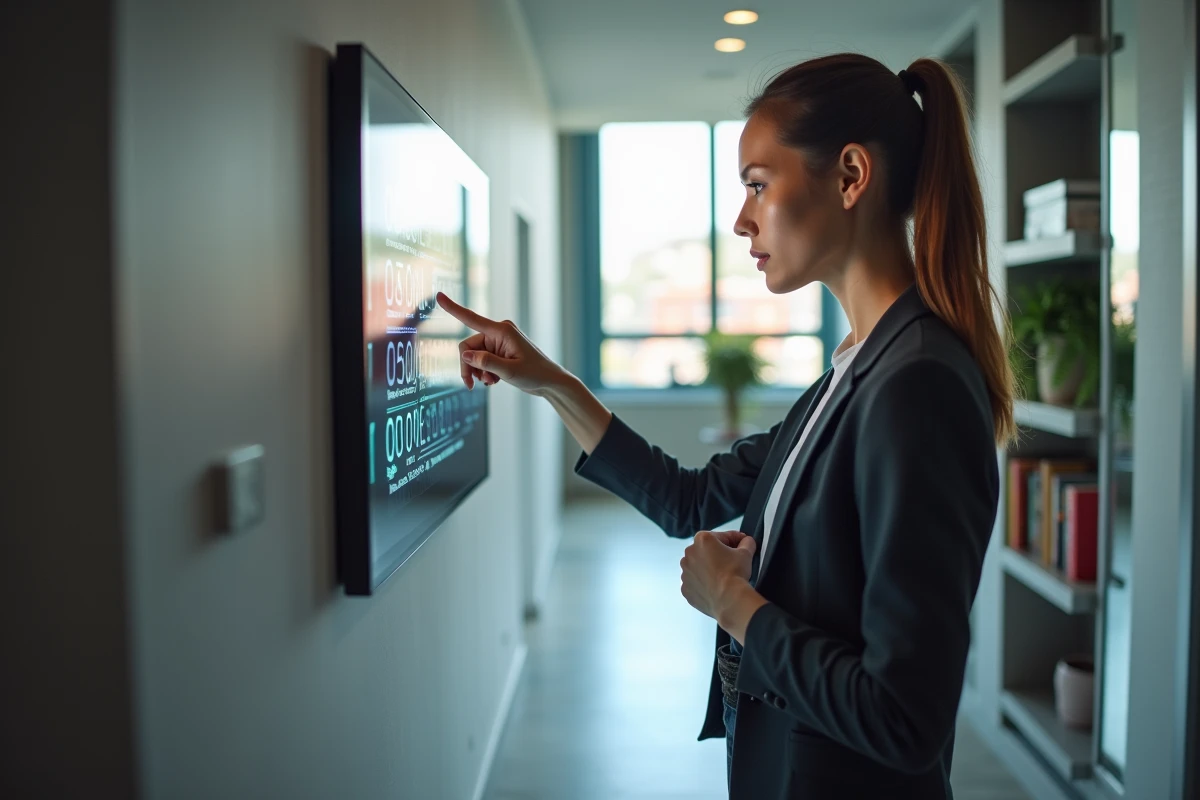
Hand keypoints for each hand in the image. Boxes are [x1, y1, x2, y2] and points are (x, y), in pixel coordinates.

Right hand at [436, 293, 570, 394]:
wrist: (550, 382)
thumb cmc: (535, 374)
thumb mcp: (510, 371)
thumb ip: (486, 363)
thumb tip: (465, 356)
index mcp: (501, 330)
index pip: (471, 318)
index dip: (453, 308)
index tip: (438, 295)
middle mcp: (498, 332)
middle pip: (468, 347)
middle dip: (468, 366)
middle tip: (472, 385)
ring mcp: (499, 342)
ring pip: (473, 356)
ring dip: (478, 371)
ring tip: (491, 382)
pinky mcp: (499, 351)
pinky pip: (482, 360)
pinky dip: (485, 372)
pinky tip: (495, 380)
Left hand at [679, 531, 756, 622]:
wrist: (728, 599)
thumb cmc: (734, 575)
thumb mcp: (746, 553)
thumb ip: (747, 542)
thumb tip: (747, 541)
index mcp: (702, 540)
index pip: (722, 536)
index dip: (735, 540)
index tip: (741, 543)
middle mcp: (690, 553)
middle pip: (708, 551)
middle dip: (719, 554)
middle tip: (733, 562)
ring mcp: (685, 572)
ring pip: (699, 567)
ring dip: (709, 569)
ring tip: (724, 576)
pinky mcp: (686, 588)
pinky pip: (695, 583)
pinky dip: (703, 584)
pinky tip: (715, 587)